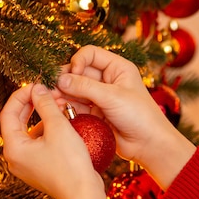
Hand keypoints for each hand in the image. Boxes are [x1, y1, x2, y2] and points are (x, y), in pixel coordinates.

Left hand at [0, 83, 108, 198]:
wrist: (83, 194)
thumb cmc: (70, 163)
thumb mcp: (58, 128)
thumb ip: (46, 105)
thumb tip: (38, 89)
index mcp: (13, 147)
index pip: (8, 112)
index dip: (22, 95)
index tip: (37, 84)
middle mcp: (14, 157)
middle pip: (16, 122)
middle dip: (31, 104)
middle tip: (46, 91)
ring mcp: (26, 164)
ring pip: (29, 132)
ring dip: (42, 116)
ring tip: (58, 104)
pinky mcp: (39, 168)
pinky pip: (38, 143)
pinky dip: (47, 130)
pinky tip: (63, 122)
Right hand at [56, 45, 195, 187]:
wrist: (148, 144)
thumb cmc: (139, 116)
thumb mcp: (112, 97)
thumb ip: (85, 87)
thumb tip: (60, 79)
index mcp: (117, 68)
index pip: (90, 54)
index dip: (78, 61)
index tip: (72, 73)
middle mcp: (108, 80)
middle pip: (79, 72)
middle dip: (65, 79)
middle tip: (51, 88)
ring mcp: (100, 96)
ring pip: (74, 89)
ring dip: (62, 93)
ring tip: (50, 99)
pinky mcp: (94, 112)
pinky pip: (75, 105)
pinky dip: (65, 106)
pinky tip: (56, 108)